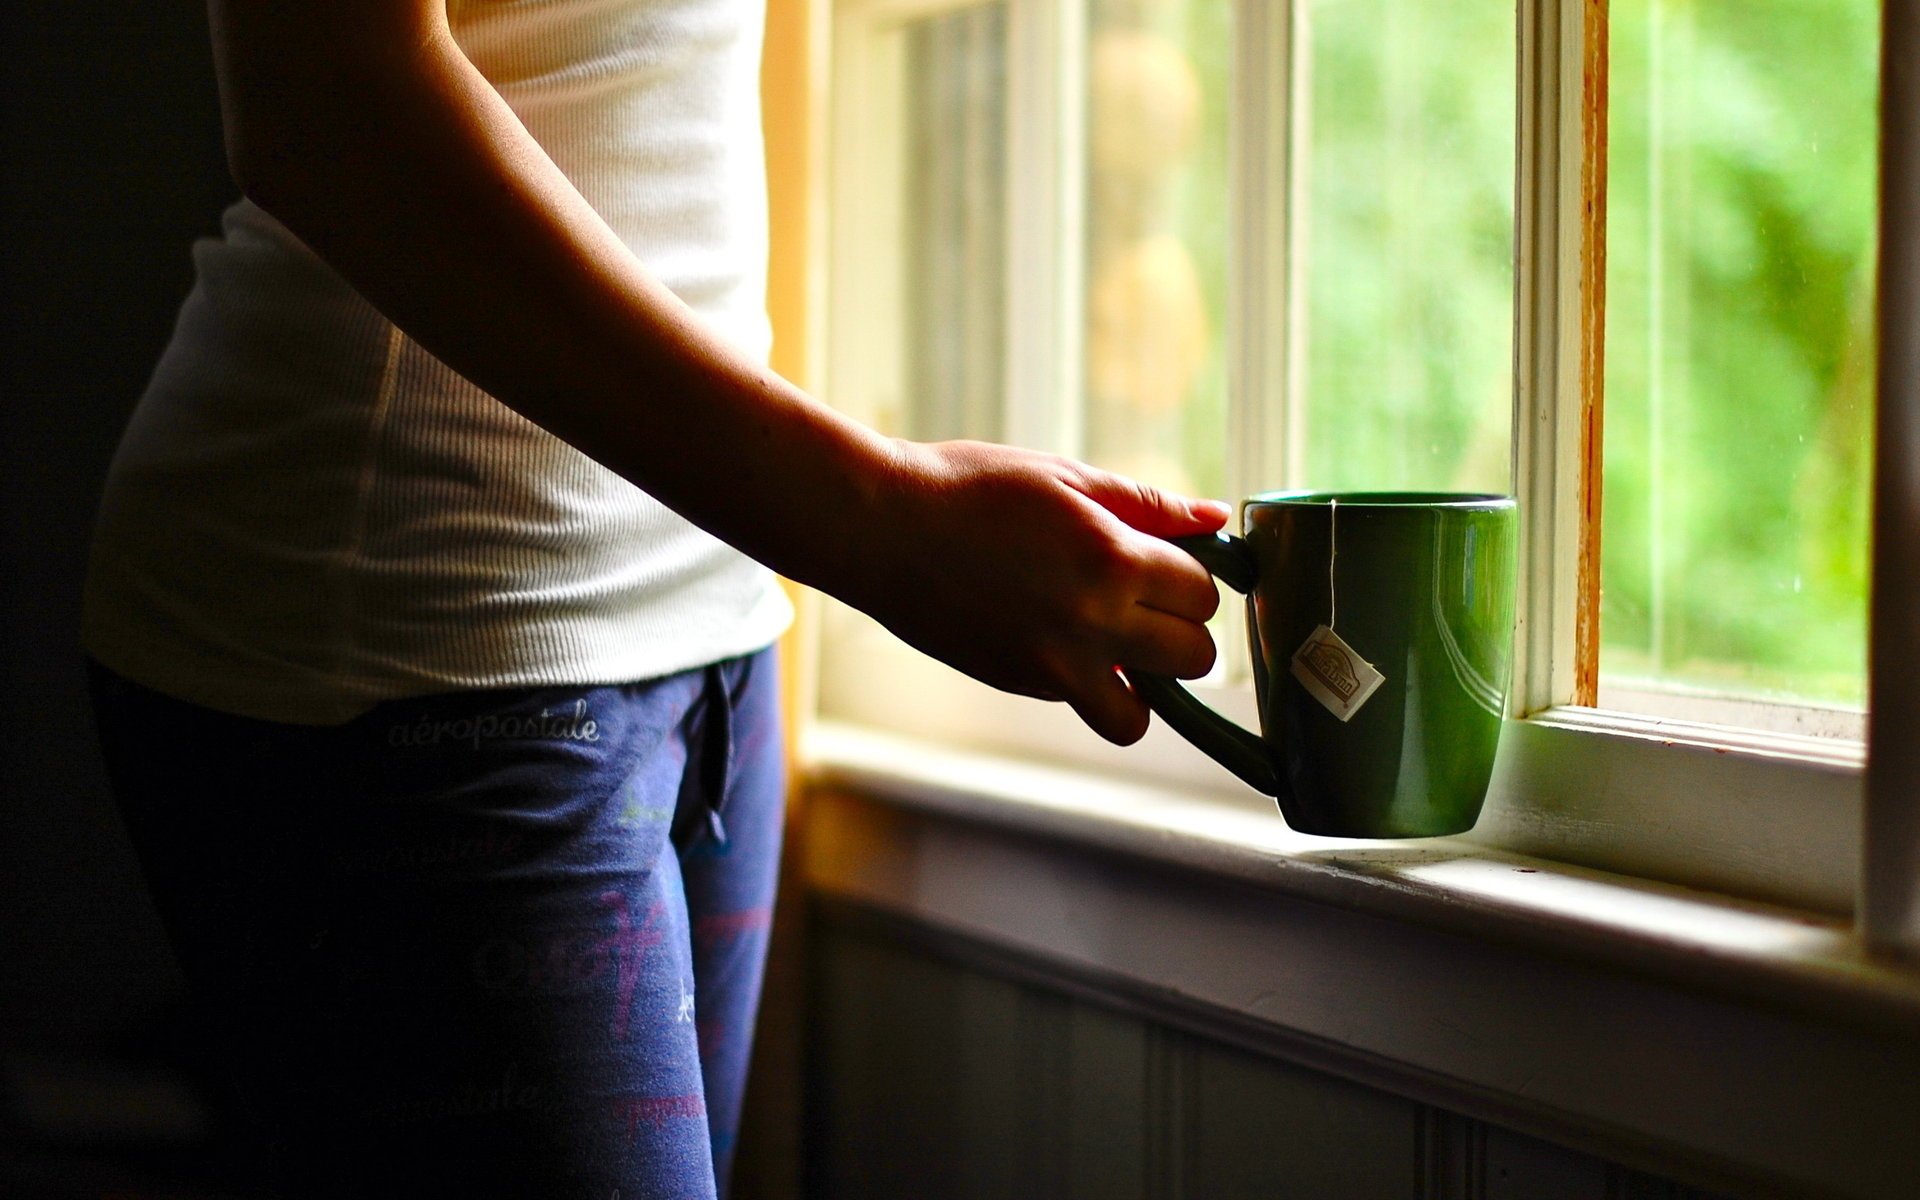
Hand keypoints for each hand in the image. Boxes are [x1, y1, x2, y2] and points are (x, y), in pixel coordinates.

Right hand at [846, 439, 1228, 744]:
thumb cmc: (970, 486)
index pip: (1203, 595)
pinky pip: (1082, 705)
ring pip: (1141, 715)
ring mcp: (1053, 665)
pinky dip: (1085, 683)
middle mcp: (1092, 623)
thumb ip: (1147, 504)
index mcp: (1112, 560)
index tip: (1167, 565)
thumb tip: (1215, 520)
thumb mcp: (1065, 477)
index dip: (1192, 578)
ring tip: (1113, 643)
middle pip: (1194, 658)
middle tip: (1145, 602)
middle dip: (1180, 630)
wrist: (881, 527)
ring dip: (1141, 683)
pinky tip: (1053, 633)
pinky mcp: (1019, 684)